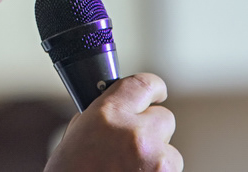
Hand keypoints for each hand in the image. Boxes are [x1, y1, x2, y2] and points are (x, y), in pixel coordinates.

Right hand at [44, 73, 182, 171]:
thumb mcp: (77, 136)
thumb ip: (103, 118)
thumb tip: (121, 111)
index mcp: (109, 114)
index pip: (144, 84)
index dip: (153, 88)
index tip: (157, 92)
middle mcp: (136, 133)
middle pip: (164, 118)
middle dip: (152, 131)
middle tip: (134, 146)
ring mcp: (155, 161)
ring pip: (171, 152)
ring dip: (157, 160)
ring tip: (130, 171)